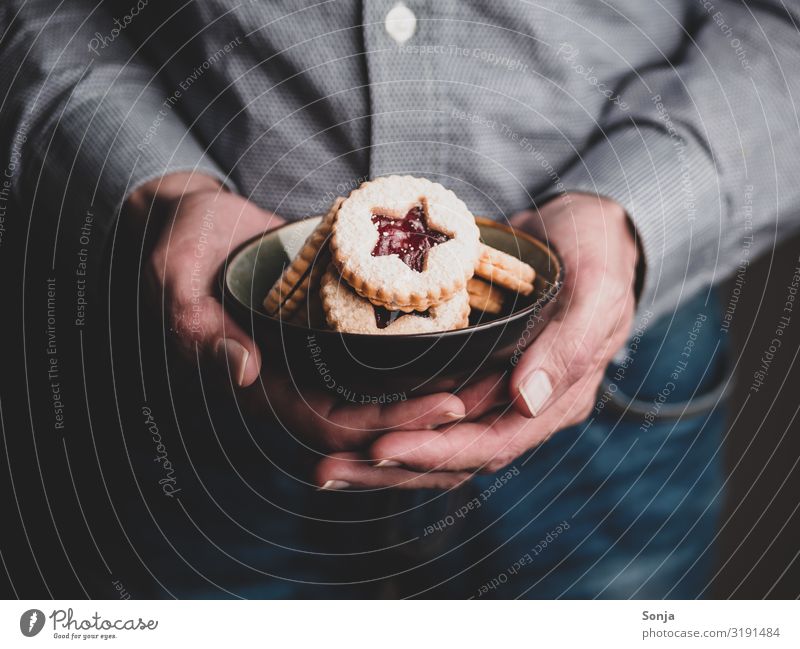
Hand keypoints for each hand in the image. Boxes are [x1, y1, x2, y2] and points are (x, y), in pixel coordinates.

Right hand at [132, 174, 469, 469]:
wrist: (203, 219)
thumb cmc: (184, 243)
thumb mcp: (176, 278)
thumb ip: (197, 326)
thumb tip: (244, 371)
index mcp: (262, 386)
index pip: (332, 427)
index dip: (389, 426)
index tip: (446, 405)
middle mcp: (297, 380)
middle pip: (371, 420)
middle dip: (425, 416)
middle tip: (486, 396)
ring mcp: (320, 355)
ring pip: (383, 393)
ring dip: (431, 391)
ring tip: (489, 377)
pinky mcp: (338, 326)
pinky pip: (385, 354)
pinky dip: (423, 356)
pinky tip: (466, 341)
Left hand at [313, 193, 637, 485]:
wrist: (579, 226)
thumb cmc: (596, 250)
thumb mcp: (595, 289)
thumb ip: (569, 345)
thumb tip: (528, 401)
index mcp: (559, 398)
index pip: (493, 443)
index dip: (438, 451)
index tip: (381, 449)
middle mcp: (523, 405)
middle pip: (455, 454)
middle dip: (394, 466)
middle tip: (330, 471)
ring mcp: (494, 389)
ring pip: (436, 438)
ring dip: (382, 457)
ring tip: (327, 466)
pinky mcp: (471, 368)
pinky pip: (428, 406)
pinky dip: (391, 420)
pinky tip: (348, 426)